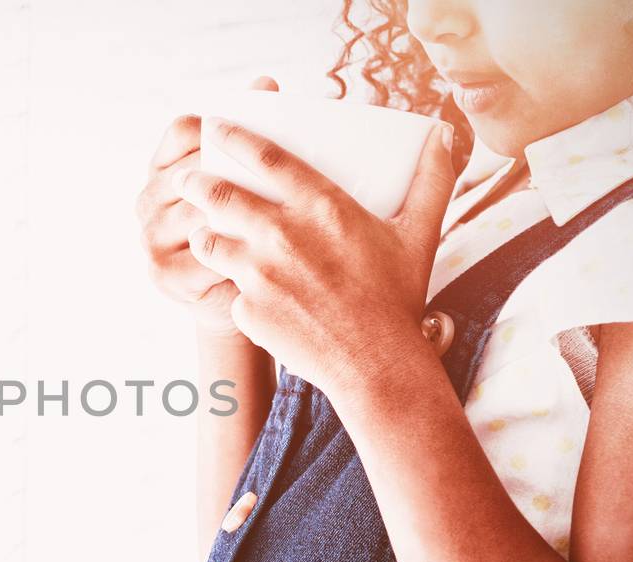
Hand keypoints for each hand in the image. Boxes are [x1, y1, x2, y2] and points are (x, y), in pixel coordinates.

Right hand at [135, 77, 280, 337]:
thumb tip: (265, 84)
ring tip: (280, 216)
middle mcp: (148, 200)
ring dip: (237, 215)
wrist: (245, 295)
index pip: (183, 131)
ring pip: (199, 212)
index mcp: (163, 168)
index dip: (217, 126)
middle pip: (193, 171)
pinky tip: (265, 251)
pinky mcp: (164, 273)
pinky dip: (234, 252)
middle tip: (280, 177)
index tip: (256, 131)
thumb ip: (249, 136)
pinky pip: (203, 254)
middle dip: (234, 174)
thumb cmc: (249, 230)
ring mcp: (151, 237)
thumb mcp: (247, 181)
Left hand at [173, 116, 457, 397]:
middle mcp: (281, 235)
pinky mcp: (246, 309)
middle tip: (187, 178)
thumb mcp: (419, 234)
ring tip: (204, 232)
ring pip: (208, 240)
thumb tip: (444, 133)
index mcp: (321, 207)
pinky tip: (241, 290)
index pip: (264, 157)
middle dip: (195, 181)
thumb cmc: (396, 298)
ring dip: (203, 233)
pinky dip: (232, 287)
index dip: (233, 135)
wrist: (374, 364)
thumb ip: (431, 179)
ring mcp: (259, 274)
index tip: (215, 125)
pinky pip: (228, 290)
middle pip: (218, 194)